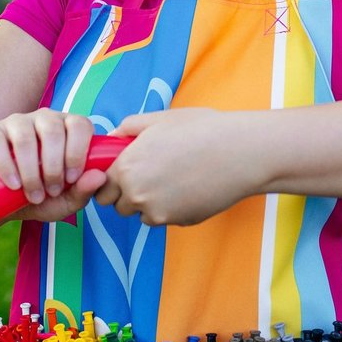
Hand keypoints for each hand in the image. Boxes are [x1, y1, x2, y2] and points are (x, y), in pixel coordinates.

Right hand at [0, 110, 105, 222]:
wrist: (3, 204)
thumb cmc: (41, 197)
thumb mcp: (65, 201)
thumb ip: (84, 190)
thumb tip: (99, 176)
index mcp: (68, 128)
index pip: (80, 124)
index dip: (77, 152)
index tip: (71, 179)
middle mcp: (44, 119)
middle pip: (53, 130)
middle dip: (53, 166)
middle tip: (51, 191)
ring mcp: (17, 122)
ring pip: (25, 137)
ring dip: (31, 171)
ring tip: (33, 195)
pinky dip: (6, 166)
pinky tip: (13, 185)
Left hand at [95, 109, 258, 225]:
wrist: (240, 152)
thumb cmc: (201, 130)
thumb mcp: (158, 119)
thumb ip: (127, 128)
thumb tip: (112, 137)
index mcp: (126, 168)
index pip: (102, 188)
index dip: (112, 180)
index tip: (126, 172)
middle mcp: (136, 194)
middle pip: (117, 206)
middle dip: (127, 194)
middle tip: (150, 175)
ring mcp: (158, 212)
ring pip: (142, 214)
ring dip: (149, 203)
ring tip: (173, 180)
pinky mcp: (179, 222)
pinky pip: (165, 219)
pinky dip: (171, 209)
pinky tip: (188, 188)